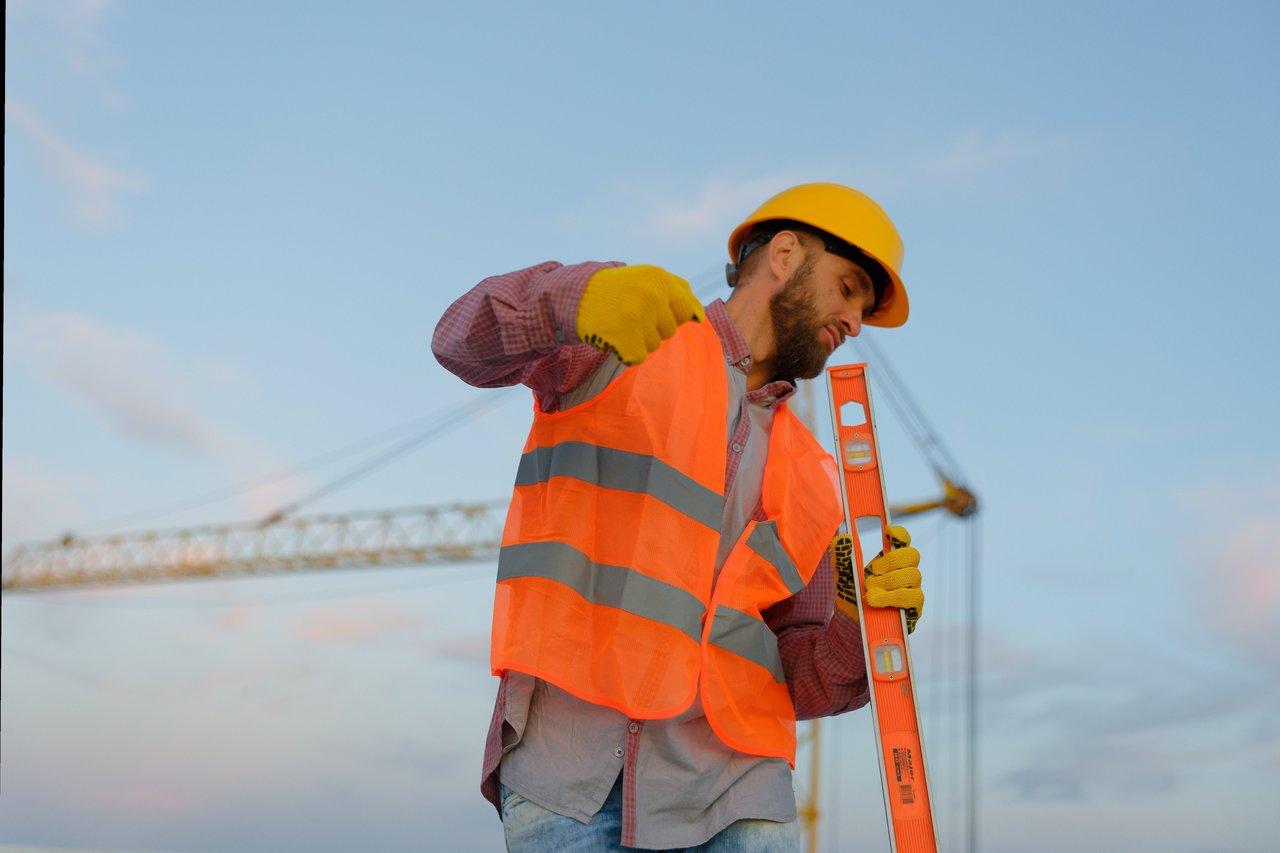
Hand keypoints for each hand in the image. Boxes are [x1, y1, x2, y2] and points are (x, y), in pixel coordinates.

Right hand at [577, 265, 704, 365]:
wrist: (578, 296)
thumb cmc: (619, 289)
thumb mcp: (649, 277)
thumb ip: (679, 291)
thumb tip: (699, 315)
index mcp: (660, 278)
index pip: (687, 310)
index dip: (671, 315)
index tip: (653, 310)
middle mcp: (651, 295)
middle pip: (670, 330)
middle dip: (653, 327)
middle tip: (631, 313)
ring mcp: (638, 317)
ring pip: (654, 345)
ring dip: (638, 339)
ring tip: (621, 322)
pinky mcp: (625, 338)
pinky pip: (638, 357)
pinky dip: (626, 351)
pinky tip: (614, 336)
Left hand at [833, 524, 924, 632]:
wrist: (852, 624)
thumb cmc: (853, 595)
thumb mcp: (843, 575)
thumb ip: (842, 557)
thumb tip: (842, 537)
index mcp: (889, 560)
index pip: (903, 541)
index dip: (900, 534)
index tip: (888, 531)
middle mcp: (904, 572)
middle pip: (912, 555)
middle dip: (891, 561)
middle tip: (873, 571)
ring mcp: (912, 589)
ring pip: (913, 576)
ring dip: (889, 582)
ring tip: (870, 593)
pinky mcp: (915, 608)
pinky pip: (914, 597)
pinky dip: (893, 598)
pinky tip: (877, 601)